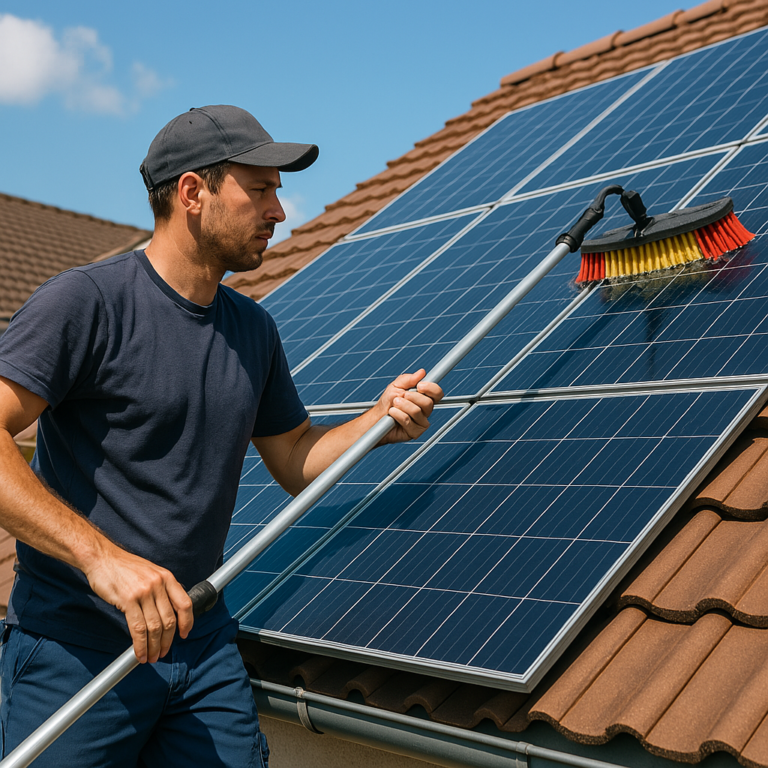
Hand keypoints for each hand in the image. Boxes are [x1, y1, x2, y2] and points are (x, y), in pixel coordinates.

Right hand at [84, 544, 193, 663]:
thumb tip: (169, 613)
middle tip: (162, 653)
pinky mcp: (128, 600)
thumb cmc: (125, 568)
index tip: (184, 635)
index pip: (185, 604)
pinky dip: (140, 645)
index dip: (187, 622)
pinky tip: (139, 653)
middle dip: (168, 641)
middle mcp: (158, 584)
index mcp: (167, 577)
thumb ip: (162, 589)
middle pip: (169, 620)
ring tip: (151, 657)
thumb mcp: (151, 572)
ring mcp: (143, 592)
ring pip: (154, 627)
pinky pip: (138, 629)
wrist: (102, 558)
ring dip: (154, 647)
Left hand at [375, 369, 442, 443]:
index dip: (431, 389)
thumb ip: (408, 379)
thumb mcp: (396, 386)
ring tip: (394, 404)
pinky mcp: (414, 432)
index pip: (437, 393)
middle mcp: (425, 411)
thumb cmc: (387, 402)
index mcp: (424, 398)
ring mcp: (421, 422)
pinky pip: (408, 421)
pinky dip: (397, 414)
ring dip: (402, 405)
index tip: (419, 385)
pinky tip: (392, 413)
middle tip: (401, 396)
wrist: (377, 418)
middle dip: (412, 397)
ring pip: (417, 411)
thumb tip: (421, 373)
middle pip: (428, 403)